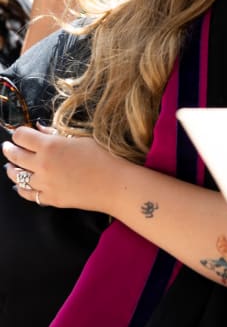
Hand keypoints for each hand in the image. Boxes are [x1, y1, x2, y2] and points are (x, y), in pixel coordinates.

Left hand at [2, 123, 120, 211]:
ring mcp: (45, 184)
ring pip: (17, 176)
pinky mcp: (50, 199)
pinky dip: (22, 188)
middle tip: (7, 146)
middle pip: (14, 155)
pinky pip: (28, 194)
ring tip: (11, 166)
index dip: (19, 133)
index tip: (20, 133)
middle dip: (9, 149)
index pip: (22, 136)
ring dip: (12, 169)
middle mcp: (42, 165)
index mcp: (50, 146)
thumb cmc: (105, 157)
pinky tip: (21, 185)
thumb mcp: (82, 138)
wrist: (116, 184)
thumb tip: (39, 128)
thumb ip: (56, 133)